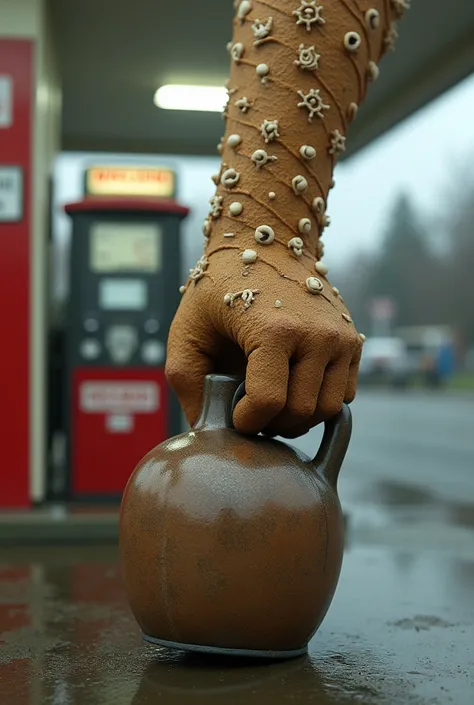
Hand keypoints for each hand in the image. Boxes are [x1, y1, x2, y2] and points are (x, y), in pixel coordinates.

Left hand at [166, 249, 362, 437]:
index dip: (247, 422)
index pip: (269, 402)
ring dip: (297, 417)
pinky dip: (319, 400)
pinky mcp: (353, 340)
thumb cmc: (221, 286)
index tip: (235, 415)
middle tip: (250, 412)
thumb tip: (206, 430)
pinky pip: (343, 394)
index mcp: (274, 328)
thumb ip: (188, 383)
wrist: (266, 243)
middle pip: (301, 412)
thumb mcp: (187, 331)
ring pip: (327, 409)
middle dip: (271, 424)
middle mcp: (317, 333)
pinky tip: (293, 385)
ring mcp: (341, 336)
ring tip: (271, 401)